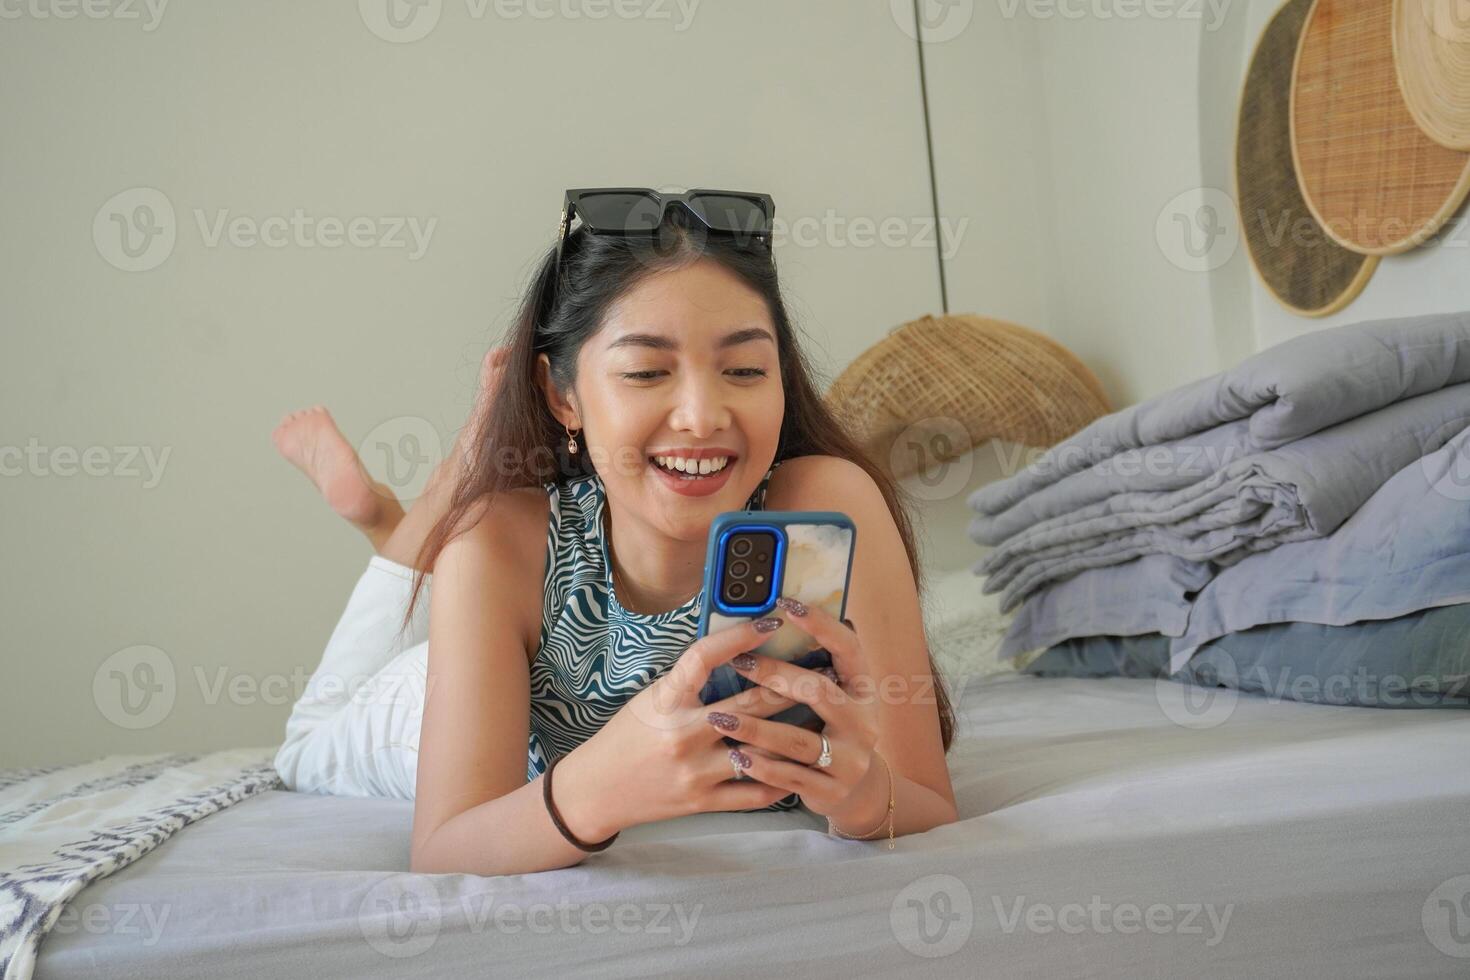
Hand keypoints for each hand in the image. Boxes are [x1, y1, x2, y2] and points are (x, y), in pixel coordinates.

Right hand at [562, 616, 803, 837]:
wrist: (597, 790)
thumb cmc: (628, 735)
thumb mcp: (652, 698)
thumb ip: (690, 682)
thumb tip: (739, 653)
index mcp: (666, 700)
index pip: (705, 655)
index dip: (740, 635)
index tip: (772, 621)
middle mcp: (682, 734)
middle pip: (750, 704)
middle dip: (792, 684)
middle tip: (822, 670)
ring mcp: (696, 771)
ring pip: (762, 750)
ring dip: (795, 734)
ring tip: (825, 718)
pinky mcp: (704, 801)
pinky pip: (756, 792)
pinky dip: (781, 777)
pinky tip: (801, 764)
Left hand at [711, 597, 881, 821]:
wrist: (855, 792)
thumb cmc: (830, 730)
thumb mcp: (835, 698)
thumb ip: (815, 666)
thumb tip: (779, 617)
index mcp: (864, 689)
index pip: (849, 647)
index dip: (821, 625)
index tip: (787, 605)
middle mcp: (864, 722)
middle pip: (819, 691)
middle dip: (775, 675)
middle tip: (739, 663)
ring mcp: (850, 760)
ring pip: (798, 740)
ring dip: (756, 729)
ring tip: (720, 718)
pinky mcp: (832, 791)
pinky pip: (790, 777)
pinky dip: (761, 767)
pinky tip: (735, 757)